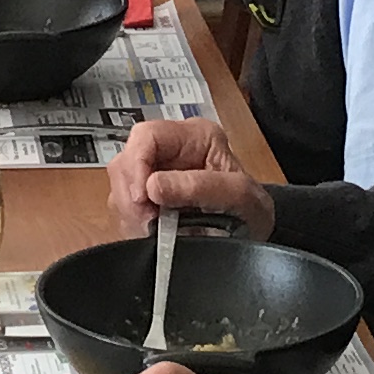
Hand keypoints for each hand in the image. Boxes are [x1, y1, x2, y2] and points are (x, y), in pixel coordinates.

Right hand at [106, 116, 271, 241]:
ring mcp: (155, 175)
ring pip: (121, 187)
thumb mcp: (239, 196)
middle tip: (149, 223)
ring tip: (156, 231)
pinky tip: (153, 234)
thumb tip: (152, 186)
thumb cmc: (251, 211)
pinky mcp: (147, 200)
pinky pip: (124, 209)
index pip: (147, 135)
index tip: (141, 198)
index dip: (136, 164)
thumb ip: (200, 187)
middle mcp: (171, 150)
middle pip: (126, 161)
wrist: (252, 238)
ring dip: (132, 213)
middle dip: (131, 195)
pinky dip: (133, 225)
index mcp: (195, 136)